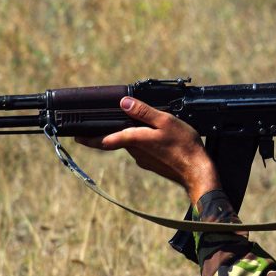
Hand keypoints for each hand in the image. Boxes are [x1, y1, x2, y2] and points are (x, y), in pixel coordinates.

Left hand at [75, 97, 219, 205]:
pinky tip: (156, 137)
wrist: (198, 172)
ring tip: (135, 125)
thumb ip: (144, 112)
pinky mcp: (153, 164)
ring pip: (132, 144)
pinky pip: (143, 150)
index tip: (77, 137)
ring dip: (130, 136)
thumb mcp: (165, 121)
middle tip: (101, 125)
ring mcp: (144, 160)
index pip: (106, 139)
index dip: (90, 138)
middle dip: (111, 132)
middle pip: (118, 140)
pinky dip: (144, 142)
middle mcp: (136, 152)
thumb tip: (125, 103)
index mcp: (135, 140)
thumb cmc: (183, 146)